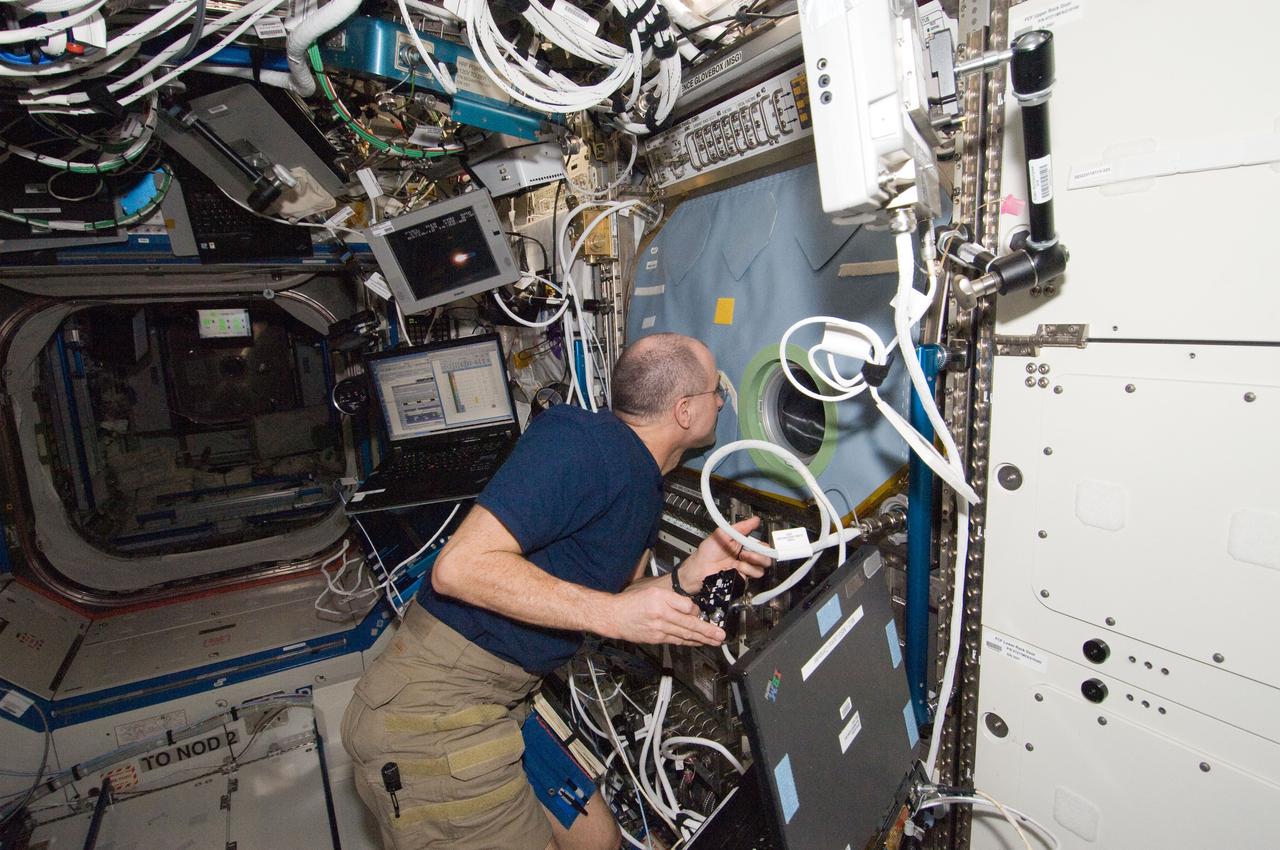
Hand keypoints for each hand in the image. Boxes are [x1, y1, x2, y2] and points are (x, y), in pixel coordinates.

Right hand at [602, 577, 725, 645]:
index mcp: (661, 601)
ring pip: (684, 635)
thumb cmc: (632, 602)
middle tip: (721, 636)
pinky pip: (675, 641)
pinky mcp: (656, 639)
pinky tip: (696, 643)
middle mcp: (661, 616)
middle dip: (707, 632)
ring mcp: (659, 630)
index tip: (707, 615)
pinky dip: (688, 642)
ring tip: (714, 642)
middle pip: (689, 625)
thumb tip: (691, 609)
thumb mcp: (653, 591)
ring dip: (701, 640)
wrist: (614, 616)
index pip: (687, 607)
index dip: (697, 612)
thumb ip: (674, 599)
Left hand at [677, 516, 771, 593]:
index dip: (762, 544)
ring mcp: (744, 568)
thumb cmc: (707, 552)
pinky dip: (747, 570)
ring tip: (740, 559)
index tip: (758, 543)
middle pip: (766, 557)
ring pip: (762, 567)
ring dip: (752, 562)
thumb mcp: (723, 533)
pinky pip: (753, 576)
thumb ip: (740, 527)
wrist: (700, 569)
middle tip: (747, 552)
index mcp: (742, 545)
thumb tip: (755, 520)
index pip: (761, 545)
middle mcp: (746, 557)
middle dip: (760, 554)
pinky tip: (737, 568)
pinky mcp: (742, 578)